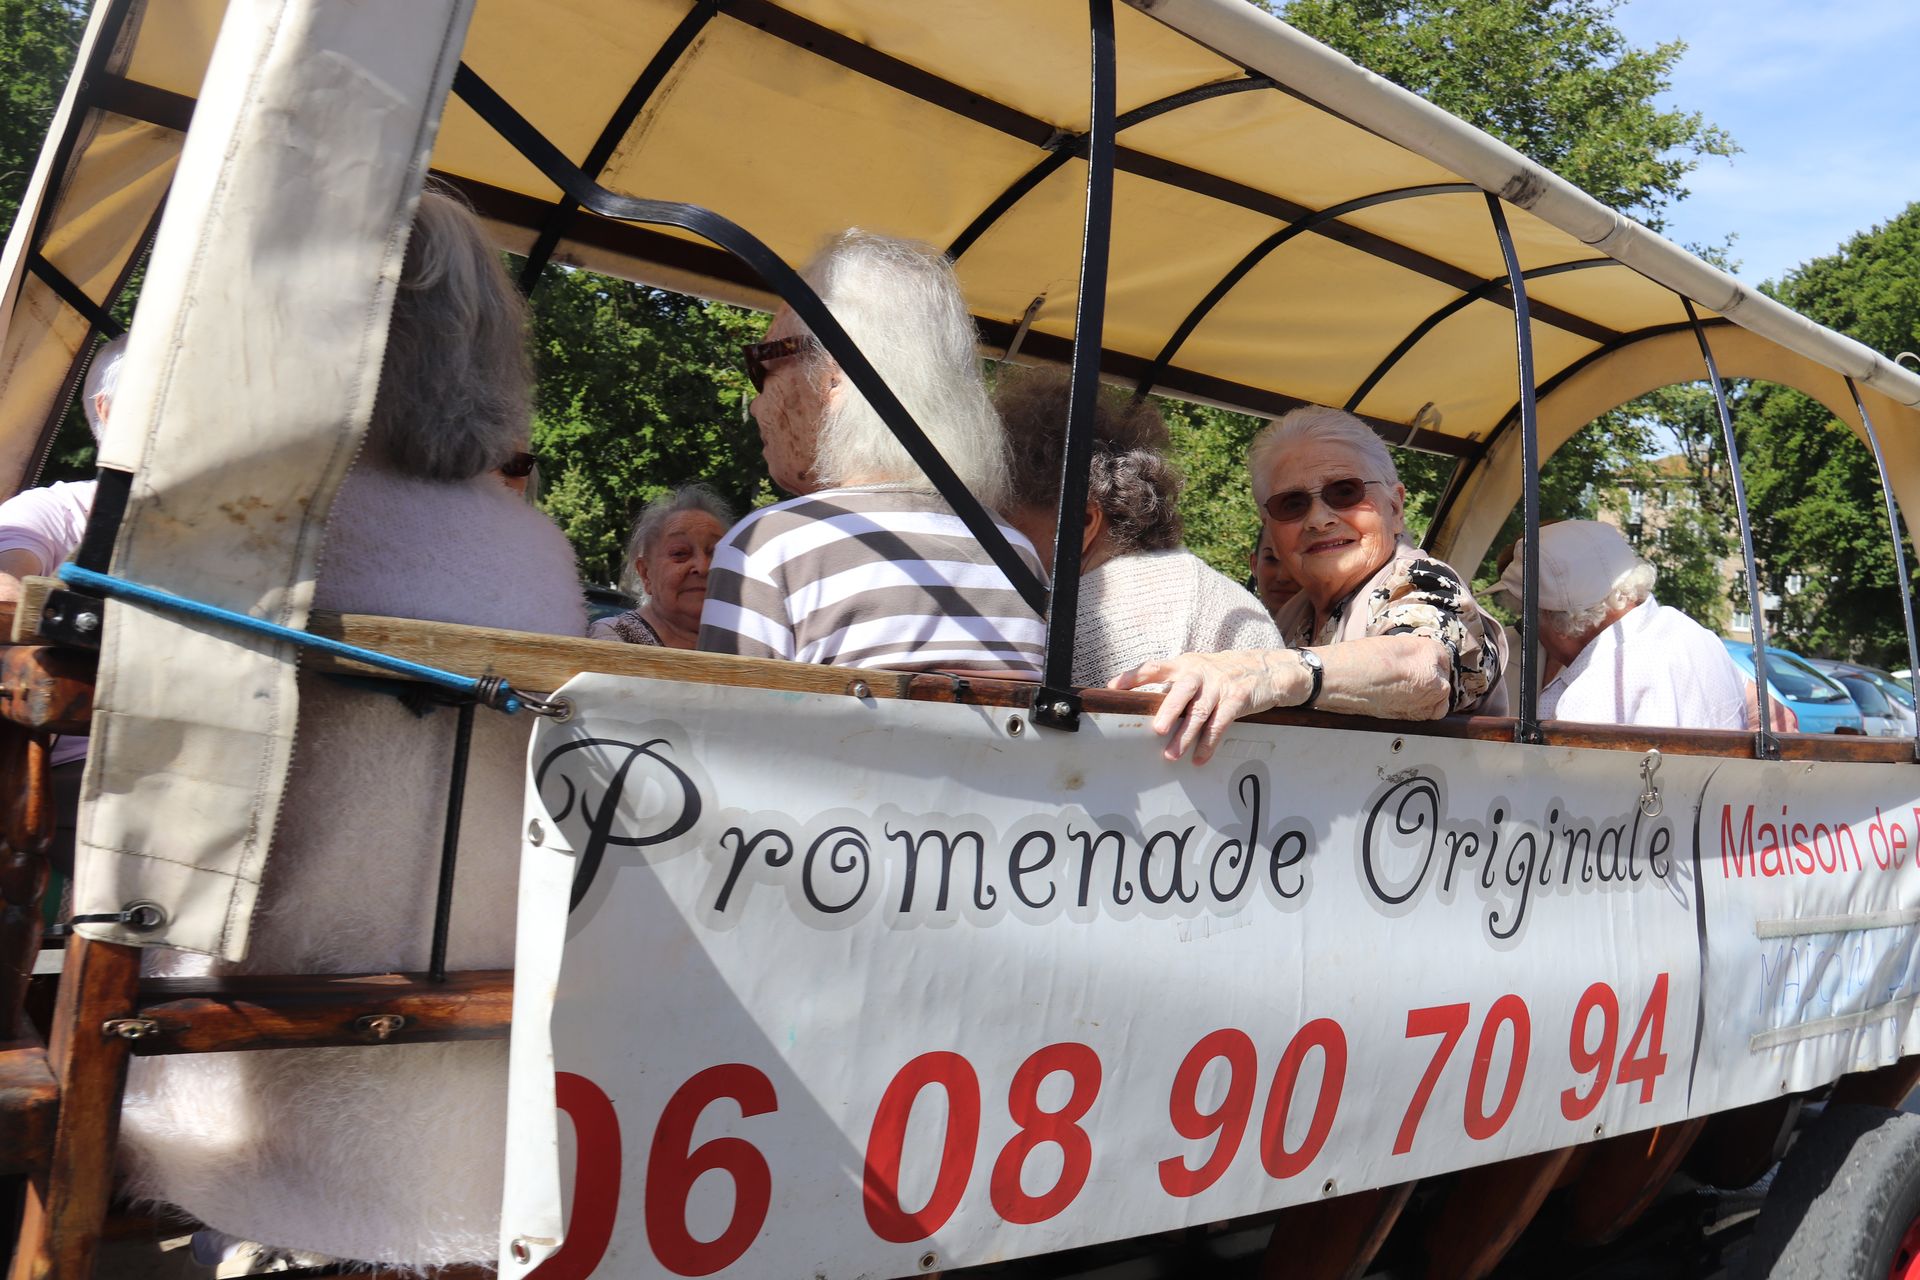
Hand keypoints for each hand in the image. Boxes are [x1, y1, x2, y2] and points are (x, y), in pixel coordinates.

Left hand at [1109, 650, 1291, 764]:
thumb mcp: (1198, 671)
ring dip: (1185, 736)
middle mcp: (1199, 673)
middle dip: (1169, 711)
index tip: (1114, 687)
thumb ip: (1176, 685)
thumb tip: (1146, 709)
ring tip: (1171, 755)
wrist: (1266, 668)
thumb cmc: (1222, 674)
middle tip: (1157, 730)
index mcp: (1184, 665)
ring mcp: (1219, 686)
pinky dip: (1208, 744)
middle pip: (1181, 691)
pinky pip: (1220, 724)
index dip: (1134, 676)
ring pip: (1200, 713)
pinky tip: (1199, 758)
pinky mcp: (1237, 699)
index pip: (1155, 667)